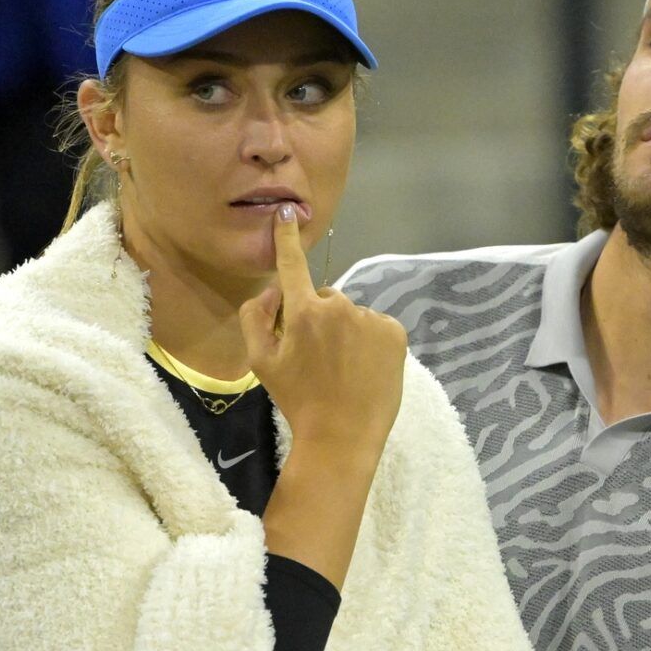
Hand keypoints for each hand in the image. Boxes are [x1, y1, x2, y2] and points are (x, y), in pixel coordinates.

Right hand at [239, 205, 406, 461]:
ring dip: (346, 333)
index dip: (288, 238)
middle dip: (318, 318)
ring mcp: (371, 319)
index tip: (287, 213)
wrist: (342, 437)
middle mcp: (340, 307)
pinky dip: (370, 342)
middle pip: (324, 300)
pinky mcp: (395, 333)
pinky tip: (364, 369)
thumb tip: (270, 290)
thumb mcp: (260, 363)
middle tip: (317, 359)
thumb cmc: (297, 401)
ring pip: (351, 316)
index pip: (293, 265)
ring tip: (343, 370)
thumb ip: (255, 318)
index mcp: (303, 312)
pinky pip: (376, 326)